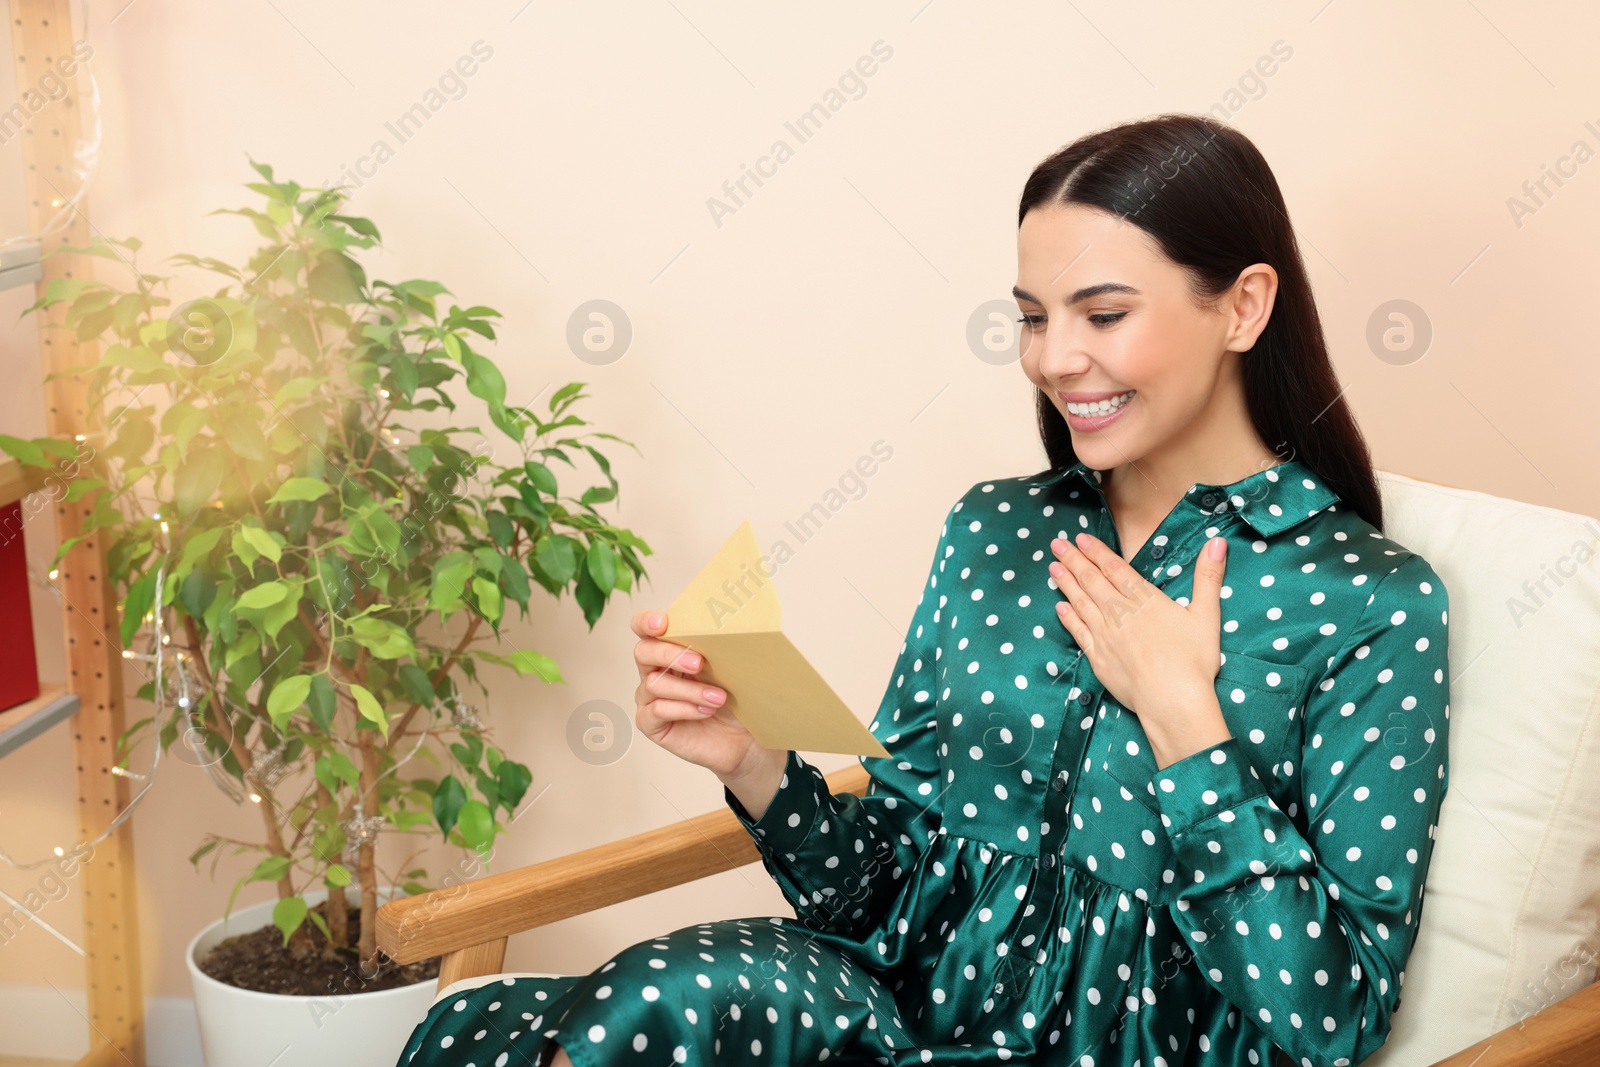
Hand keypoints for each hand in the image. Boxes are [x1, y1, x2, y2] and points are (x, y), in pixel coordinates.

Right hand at [631, 610, 775, 782]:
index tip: (662, 624)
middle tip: (699, 663)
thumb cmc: (735, 700)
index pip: (644, 628)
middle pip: (643, 652)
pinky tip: (705, 712)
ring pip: (655, 684)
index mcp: (670, 649)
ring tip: (718, 698)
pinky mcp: (650, 723)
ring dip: (690, 690)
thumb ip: (717, 648)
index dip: (646, 622)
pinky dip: (684, 709)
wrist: (743, 739)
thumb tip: (726, 626)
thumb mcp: (730, 669)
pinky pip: (657, 710)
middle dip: (671, 654)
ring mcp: (649, 698)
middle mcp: (654, 670)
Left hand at [1049, 532, 1228, 732]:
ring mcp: (1105, 636)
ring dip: (1065, 583)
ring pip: (1080, 603)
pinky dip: (1068, 618)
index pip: (1114, 568)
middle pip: (1091, 581)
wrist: (1173, 700)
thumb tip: (1218, 542)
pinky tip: (1059, 607)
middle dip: (1073, 560)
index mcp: (1144, 600)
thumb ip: (1209, 576)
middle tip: (1057, 545)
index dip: (1096, 551)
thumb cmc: (1194, 660)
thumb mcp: (1207, 614)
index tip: (1081, 538)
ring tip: (1052, 568)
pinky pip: (1078, 632)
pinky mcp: (1098, 659)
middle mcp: (1119, 613)